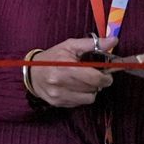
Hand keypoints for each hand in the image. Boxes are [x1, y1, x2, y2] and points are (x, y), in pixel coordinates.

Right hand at [27, 36, 143, 108]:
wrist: (31, 72)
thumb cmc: (52, 57)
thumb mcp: (70, 46)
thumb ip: (93, 44)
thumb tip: (113, 40)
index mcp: (65, 67)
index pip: (95, 78)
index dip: (105, 77)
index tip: (106, 74)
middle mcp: (60, 83)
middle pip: (93, 89)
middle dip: (98, 83)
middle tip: (94, 76)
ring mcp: (58, 95)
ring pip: (89, 98)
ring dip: (90, 90)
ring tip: (83, 82)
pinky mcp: (58, 103)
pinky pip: (80, 103)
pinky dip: (81, 96)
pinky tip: (74, 88)